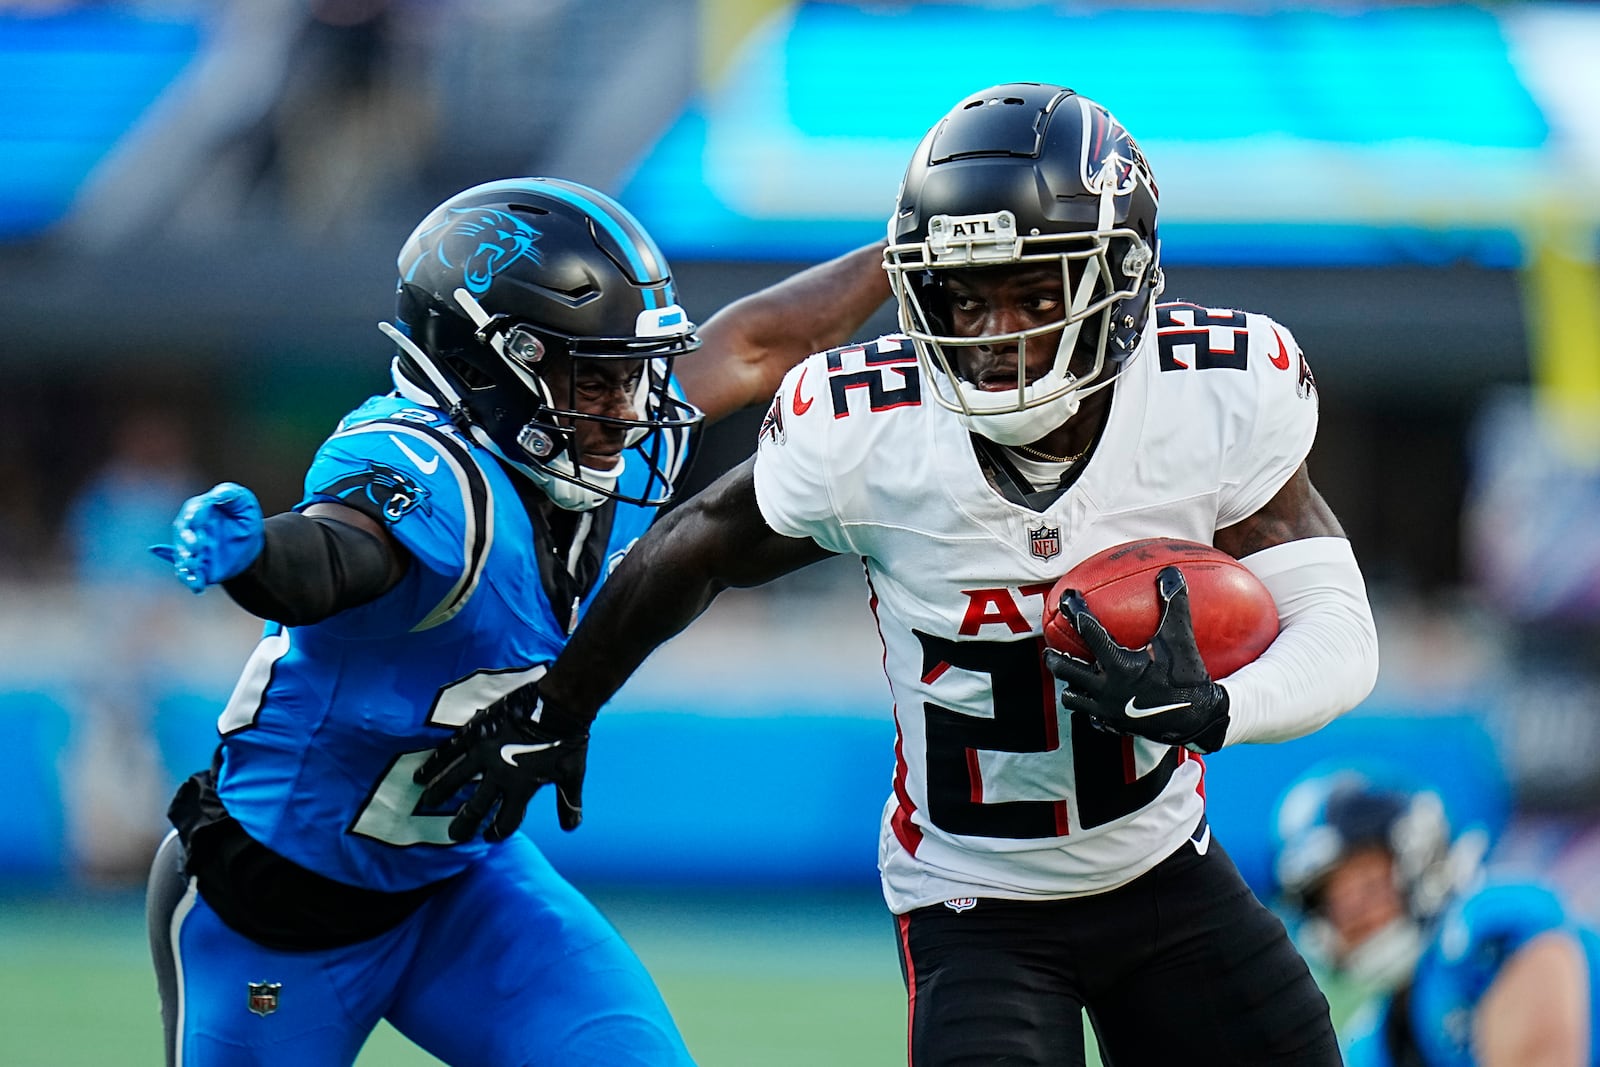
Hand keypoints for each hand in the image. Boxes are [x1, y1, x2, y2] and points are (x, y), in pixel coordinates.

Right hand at [149, 482, 263, 592]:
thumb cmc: (244, 516)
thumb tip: (220, 495)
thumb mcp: (243, 502)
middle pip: (183, 534)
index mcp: (198, 510)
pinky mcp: (198, 566)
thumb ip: (231, 495)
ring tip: (192, 567)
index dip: (195, 517)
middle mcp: (190, 530)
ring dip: (186, 562)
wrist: (251, 542)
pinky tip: (196, 586)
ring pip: (183, 556)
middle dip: (187, 540)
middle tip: (196, 546)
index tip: (198, 521)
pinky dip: (190, 580)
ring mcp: (192, 550)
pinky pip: (189, 574)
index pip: (193, 512)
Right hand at [413, 683, 587, 841]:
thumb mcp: (571, 775)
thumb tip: (572, 826)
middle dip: (463, 825)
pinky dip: (434, 764)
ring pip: (454, 780)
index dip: (497, 833)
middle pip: (475, 809)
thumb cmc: (567, 740)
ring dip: (440, 793)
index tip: (489, 837)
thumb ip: (568, 802)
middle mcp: (499, 776)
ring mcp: (485, 754)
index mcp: (521, 789)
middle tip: (454, 835)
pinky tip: (422, 774)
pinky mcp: (476, 733)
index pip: (505, 822)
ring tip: (427, 802)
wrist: (559, 705)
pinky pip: (449, 752)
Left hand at [1044, 566, 1230, 752]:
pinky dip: (1088, 707)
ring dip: (1069, 684)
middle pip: (1066, 670)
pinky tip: (1093, 700)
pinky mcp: (1114, 726)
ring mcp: (1107, 711)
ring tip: (1069, 674)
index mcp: (1118, 664)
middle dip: (1054, 658)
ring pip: (1073, 698)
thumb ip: (1175, 604)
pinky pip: (1091, 717)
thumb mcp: (1181, 637)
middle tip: (1050, 648)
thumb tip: (1170, 573)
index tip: (1067, 598)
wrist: (1200, 720)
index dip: (1075, 611)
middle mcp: (1106, 688)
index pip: (1088, 631)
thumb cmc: (1188, 677)